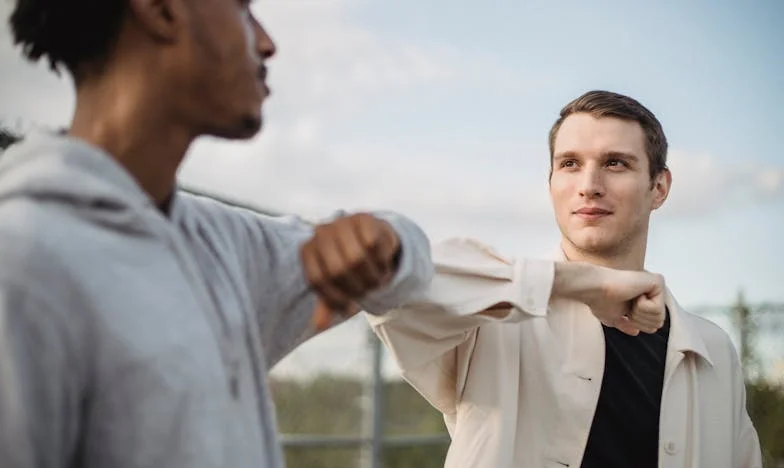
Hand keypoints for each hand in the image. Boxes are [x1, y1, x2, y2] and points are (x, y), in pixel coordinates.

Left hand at [301, 213, 400, 330]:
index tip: (348, 307)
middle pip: (338, 270)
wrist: (370, 238)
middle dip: (356, 287)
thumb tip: (319, 325)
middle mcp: (320, 233)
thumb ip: (327, 303)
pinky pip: (373, 245)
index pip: (317, 280)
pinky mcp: (363, 218)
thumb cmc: (348, 265)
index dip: (334, 298)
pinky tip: (381, 262)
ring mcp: (341, 222)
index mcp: (307, 250)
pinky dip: (380, 260)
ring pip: (357, 257)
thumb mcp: (336, 285)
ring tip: (376, 280)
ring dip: (371, 275)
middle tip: (367, 292)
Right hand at [553, 262, 665, 335]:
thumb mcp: (612, 317)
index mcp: (644, 297)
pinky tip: (634, 294)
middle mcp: (653, 289)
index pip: (654, 324)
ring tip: (629, 299)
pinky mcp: (658, 281)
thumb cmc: (599, 300)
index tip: (624, 312)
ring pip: (659, 317)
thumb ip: (625, 324)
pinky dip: (641, 306)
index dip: (637, 324)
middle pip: (659, 322)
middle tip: (627, 305)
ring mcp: (657, 284)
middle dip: (639, 320)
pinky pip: (657, 308)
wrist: (595, 288)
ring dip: (639, 313)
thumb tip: (636, 332)